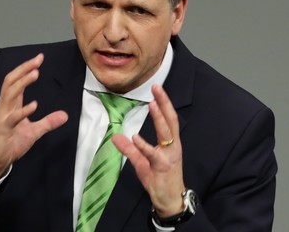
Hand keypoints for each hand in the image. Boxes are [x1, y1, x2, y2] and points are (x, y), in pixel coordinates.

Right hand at [0, 53, 67, 183]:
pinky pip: (13, 118)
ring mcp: (3, 117)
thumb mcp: (34, 131)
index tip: (39, 58)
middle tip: (37, 60)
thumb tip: (65, 116)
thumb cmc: (10, 143)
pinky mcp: (3, 129)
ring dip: (23, 83)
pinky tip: (34, 105)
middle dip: (24, 69)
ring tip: (35, 73)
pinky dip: (23, 110)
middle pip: (11, 82)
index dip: (26, 69)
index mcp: (10, 104)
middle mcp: (4, 107)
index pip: (16, 81)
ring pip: (10, 94)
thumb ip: (48, 122)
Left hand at [113, 84, 184, 217]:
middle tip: (157, 87)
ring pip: (166, 133)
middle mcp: (173, 146)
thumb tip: (116, 137)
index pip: (169, 119)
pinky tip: (136, 137)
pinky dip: (144, 145)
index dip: (164, 103)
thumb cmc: (159, 179)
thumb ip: (130, 149)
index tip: (157, 88)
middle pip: (171, 120)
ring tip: (152, 104)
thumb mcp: (142, 161)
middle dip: (164, 103)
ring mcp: (169, 156)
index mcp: (171, 142)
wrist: (170, 200)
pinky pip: (153, 155)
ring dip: (159, 118)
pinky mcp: (162, 167)